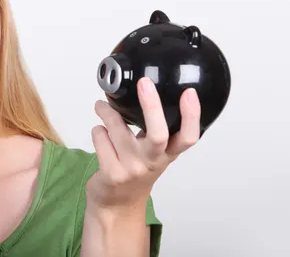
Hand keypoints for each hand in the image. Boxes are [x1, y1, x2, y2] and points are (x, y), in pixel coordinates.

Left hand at [87, 76, 200, 211]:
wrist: (116, 205)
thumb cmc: (135, 171)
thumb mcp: (154, 153)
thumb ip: (155, 129)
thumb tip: (144, 91)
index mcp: (167, 154)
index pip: (188, 137)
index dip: (191, 116)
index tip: (190, 93)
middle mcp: (152, 162)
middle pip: (158, 133)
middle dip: (151, 105)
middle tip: (145, 83)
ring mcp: (131, 169)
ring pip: (116, 126)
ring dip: (106, 111)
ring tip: (102, 107)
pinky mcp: (111, 173)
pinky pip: (100, 136)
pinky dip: (98, 130)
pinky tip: (101, 135)